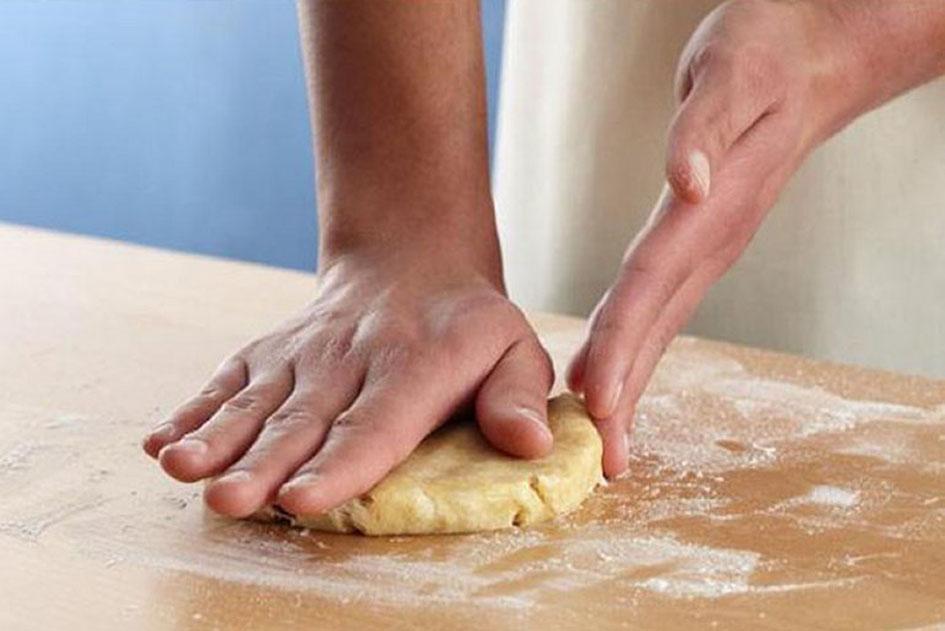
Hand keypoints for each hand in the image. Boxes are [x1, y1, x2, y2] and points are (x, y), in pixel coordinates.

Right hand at [143, 250, 553, 517]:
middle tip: (229, 500)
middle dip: (262, 464)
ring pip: (257, 402)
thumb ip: (517, 396)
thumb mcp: (515, 349)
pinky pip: (228, 381)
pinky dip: (193, 411)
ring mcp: (303, 353)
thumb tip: (531, 444)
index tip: (303, 498)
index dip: (339, 463)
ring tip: (180, 468)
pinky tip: (161, 442)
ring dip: (216, 438)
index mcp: (414, 365)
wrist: (410, 263)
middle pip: (304, 420)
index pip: (376, 423)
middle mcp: (349, 359)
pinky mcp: (271, 351)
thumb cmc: (468, 326)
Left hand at [567, 0, 859, 476]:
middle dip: (625, 390)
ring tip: (605, 435)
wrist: (815, 56)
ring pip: (661, 325)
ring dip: (631, 382)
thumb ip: (705, 130)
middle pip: (655, 324)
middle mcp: (709, 239)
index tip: (595, 397)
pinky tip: (616, 374)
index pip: (651, 285)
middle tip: (598, 455)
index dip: (622, 342)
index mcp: (708, 208)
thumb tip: (686, 184)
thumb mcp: (732, 72)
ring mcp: (710, 246)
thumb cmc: (768, 55)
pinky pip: (663, 304)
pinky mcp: (703, 241)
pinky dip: (637, 346)